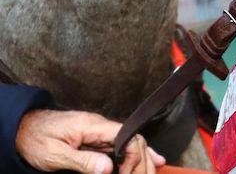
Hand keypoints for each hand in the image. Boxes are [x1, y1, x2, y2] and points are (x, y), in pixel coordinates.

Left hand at [16, 109, 165, 173]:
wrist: (21, 127)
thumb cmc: (34, 139)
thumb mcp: (54, 154)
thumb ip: (82, 161)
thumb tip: (108, 168)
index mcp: (93, 126)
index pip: (127, 137)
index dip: (134, 157)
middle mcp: (100, 126)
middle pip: (133, 140)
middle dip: (143, 160)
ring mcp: (99, 132)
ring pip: (130, 144)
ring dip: (142, 158)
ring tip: (153, 171)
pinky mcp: (95, 139)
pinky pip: (121, 146)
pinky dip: (135, 155)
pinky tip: (149, 159)